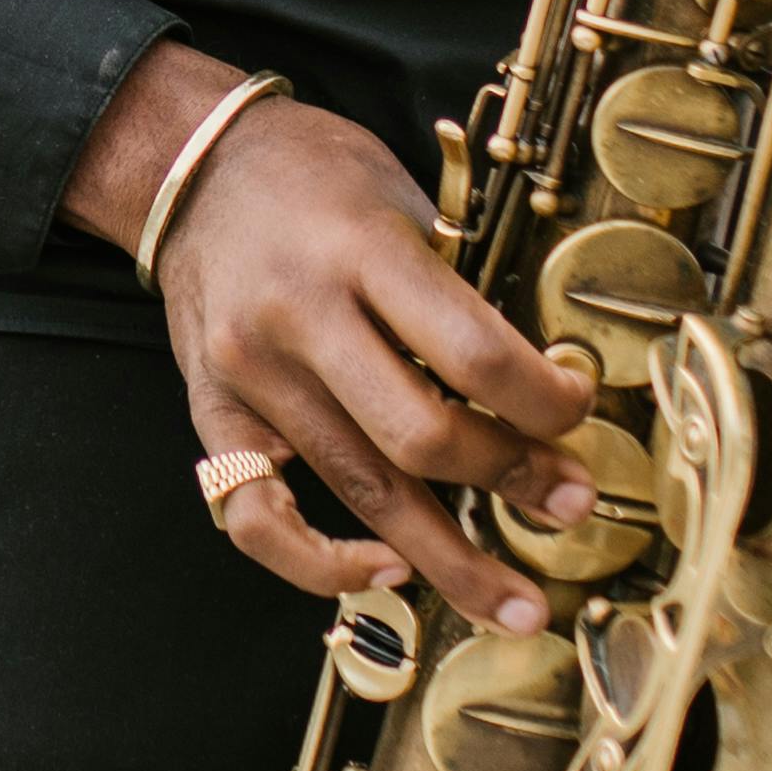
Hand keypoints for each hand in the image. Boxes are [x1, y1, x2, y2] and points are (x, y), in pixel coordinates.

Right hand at [72, 46, 591, 629]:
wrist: (194, 166)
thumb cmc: (316, 174)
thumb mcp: (406, 196)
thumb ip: (458, 291)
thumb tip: (544, 388)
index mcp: (360, 249)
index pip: (473, 354)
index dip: (545, 402)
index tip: (578, 411)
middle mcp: (298, 317)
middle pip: (421, 437)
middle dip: (510, 481)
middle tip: (567, 504)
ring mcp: (249, 374)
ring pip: (360, 490)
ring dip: (450, 557)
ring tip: (515, 604)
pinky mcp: (212, 413)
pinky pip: (258, 518)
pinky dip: (320, 564)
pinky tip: (386, 572)